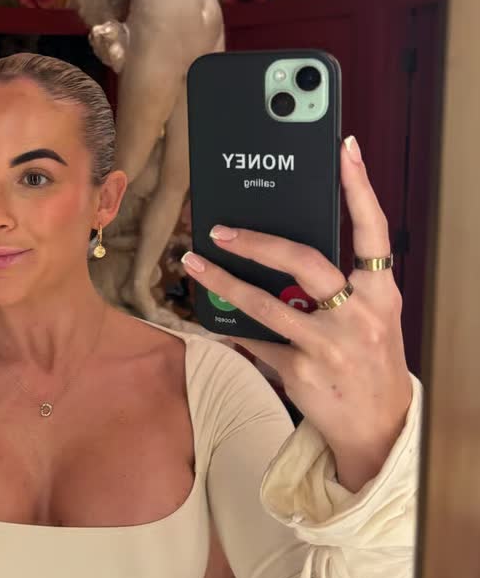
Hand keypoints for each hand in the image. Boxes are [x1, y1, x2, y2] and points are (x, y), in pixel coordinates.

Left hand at [181, 136, 413, 491]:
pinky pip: (257, 339)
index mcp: (382, 294)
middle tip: (221, 228)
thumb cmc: (370, 359)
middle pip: (303, 262)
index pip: (374, 231)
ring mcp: (329, 345)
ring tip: (195, 263)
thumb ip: (341, 285)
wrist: (378, 427)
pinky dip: (232, 327)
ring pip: (265, 303)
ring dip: (224, 281)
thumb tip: (281, 251)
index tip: (343, 150)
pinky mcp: (301, 371)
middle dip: (257, 241)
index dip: (360, 187)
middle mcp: (359, 315)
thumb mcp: (373, 317)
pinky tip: (209, 316)